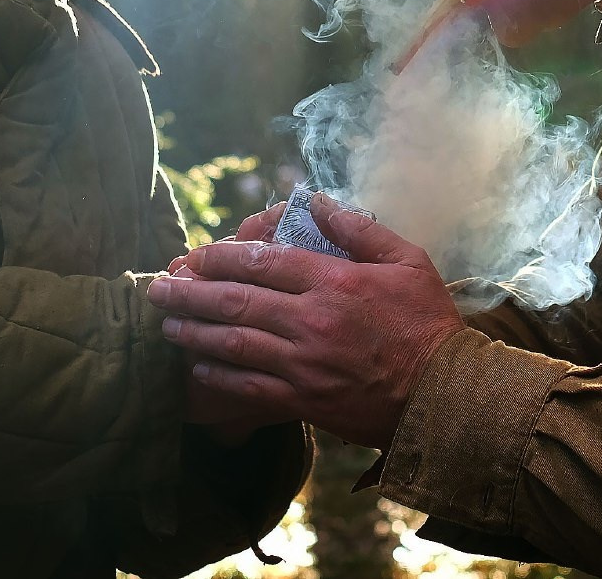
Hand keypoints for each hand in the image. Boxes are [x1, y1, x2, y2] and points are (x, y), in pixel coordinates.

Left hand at [145, 194, 463, 449]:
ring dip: (193, 332)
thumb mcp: (406, 259)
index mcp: (334, 282)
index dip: (221, 255)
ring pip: (233, 344)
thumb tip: (315, 200)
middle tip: (158, 286)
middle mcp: (312, 321)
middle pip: (236, 301)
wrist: (443, 396)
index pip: (263, 261)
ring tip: (165, 324)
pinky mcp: (304, 400)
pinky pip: (249, 388)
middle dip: (190, 292)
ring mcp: (304, 364)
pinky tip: (197, 367)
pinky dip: (218, 377)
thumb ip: (358, 228)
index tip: (196, 254)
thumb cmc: (427, 323)